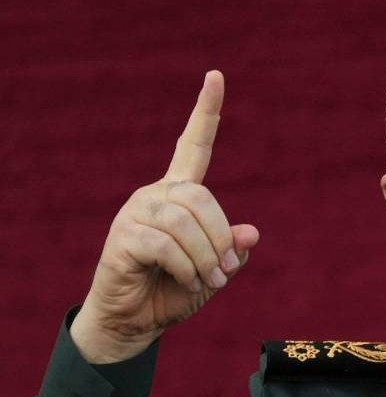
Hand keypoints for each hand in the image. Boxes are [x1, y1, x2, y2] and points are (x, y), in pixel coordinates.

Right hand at [70, 71, 259, 362]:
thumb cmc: (175, 291)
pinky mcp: (122, 237)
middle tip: (225, 270)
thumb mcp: (215, 271)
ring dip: (205, 256)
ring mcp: (135, 214)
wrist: (135, 321)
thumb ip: (232, 251)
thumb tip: (251, 233)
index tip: (216, 76)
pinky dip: (186, 266)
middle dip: (220, 237)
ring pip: (184, 222)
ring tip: (208, 279)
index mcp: (179, 195)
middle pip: (200, 198)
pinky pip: (165, 245)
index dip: (205, 112)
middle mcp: (155, 196)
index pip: (193, 145)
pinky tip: (187, 280)